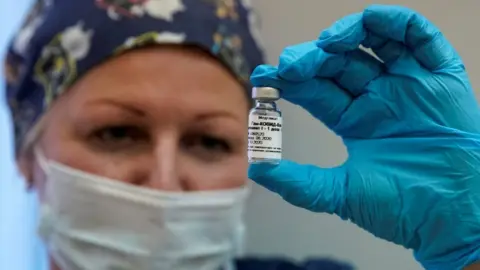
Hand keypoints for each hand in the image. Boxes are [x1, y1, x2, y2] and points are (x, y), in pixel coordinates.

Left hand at [249, 5, 479, 268]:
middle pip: (338, 63)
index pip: (315, 90)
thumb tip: (256, 169)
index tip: (265, 77)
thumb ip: (298, 184)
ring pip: (373, 44)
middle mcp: (378, 99)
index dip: (289, 80)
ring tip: (326, 44)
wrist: (454, 217)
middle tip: (290, 64)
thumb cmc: (402, 208)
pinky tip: (369, 23)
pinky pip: (419, 38)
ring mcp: (407, 85)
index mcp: (354, 121)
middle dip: (311, 59)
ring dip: (347, 35)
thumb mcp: (340, 194)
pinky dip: (396, 23)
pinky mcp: (440, 76)